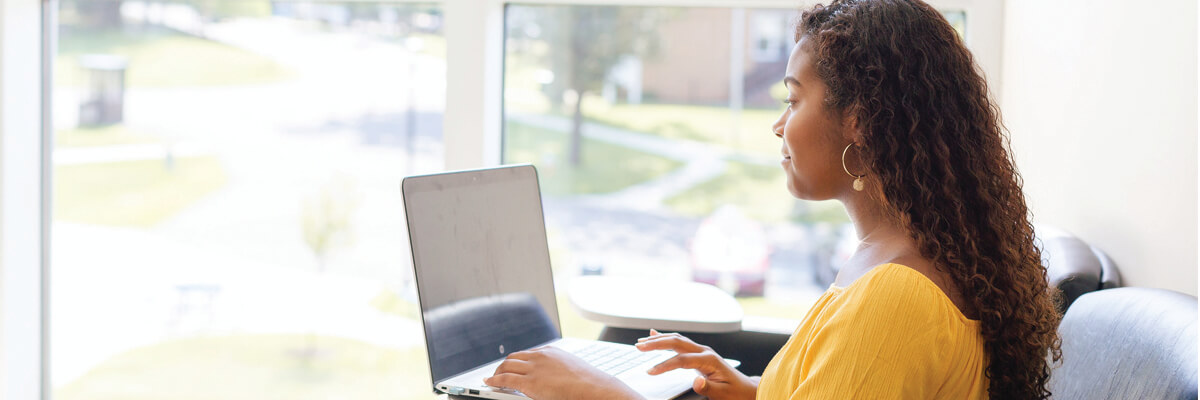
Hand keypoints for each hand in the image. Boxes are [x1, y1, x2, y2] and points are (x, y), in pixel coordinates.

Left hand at [485, 346, 643, 399]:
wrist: (592, 387)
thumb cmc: (588, 382)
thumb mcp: (572, 369)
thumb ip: (560, 369)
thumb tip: (558, 378)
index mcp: (551, 352)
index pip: (528, 353)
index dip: (517, 360)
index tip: (513, 365)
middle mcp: (540, 356)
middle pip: (514, 357)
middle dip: (504, 364)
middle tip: (499, 371)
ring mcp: (534, 368)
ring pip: (507, 366)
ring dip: (497, 372)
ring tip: (493, 378)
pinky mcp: (530, 382)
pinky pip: (506, 379)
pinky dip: (495, 380)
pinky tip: (490, 382)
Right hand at [636, 329, 758, 399]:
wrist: (746, 389)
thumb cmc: (735, 393)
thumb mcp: (723, 394)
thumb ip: (708, 388)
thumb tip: (696, 381)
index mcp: (709, 360)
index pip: (681, 360)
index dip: (664, 365)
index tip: (650, 371)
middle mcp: (704, 351)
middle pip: (676, 343)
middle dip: (656, 344)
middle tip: (638, 347)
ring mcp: (702, 350)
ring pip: (677, 340)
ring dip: (658, 340)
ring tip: (641, 342)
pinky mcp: (699, 353)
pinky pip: (680, 342)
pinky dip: (666, 338)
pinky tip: (655, 335)